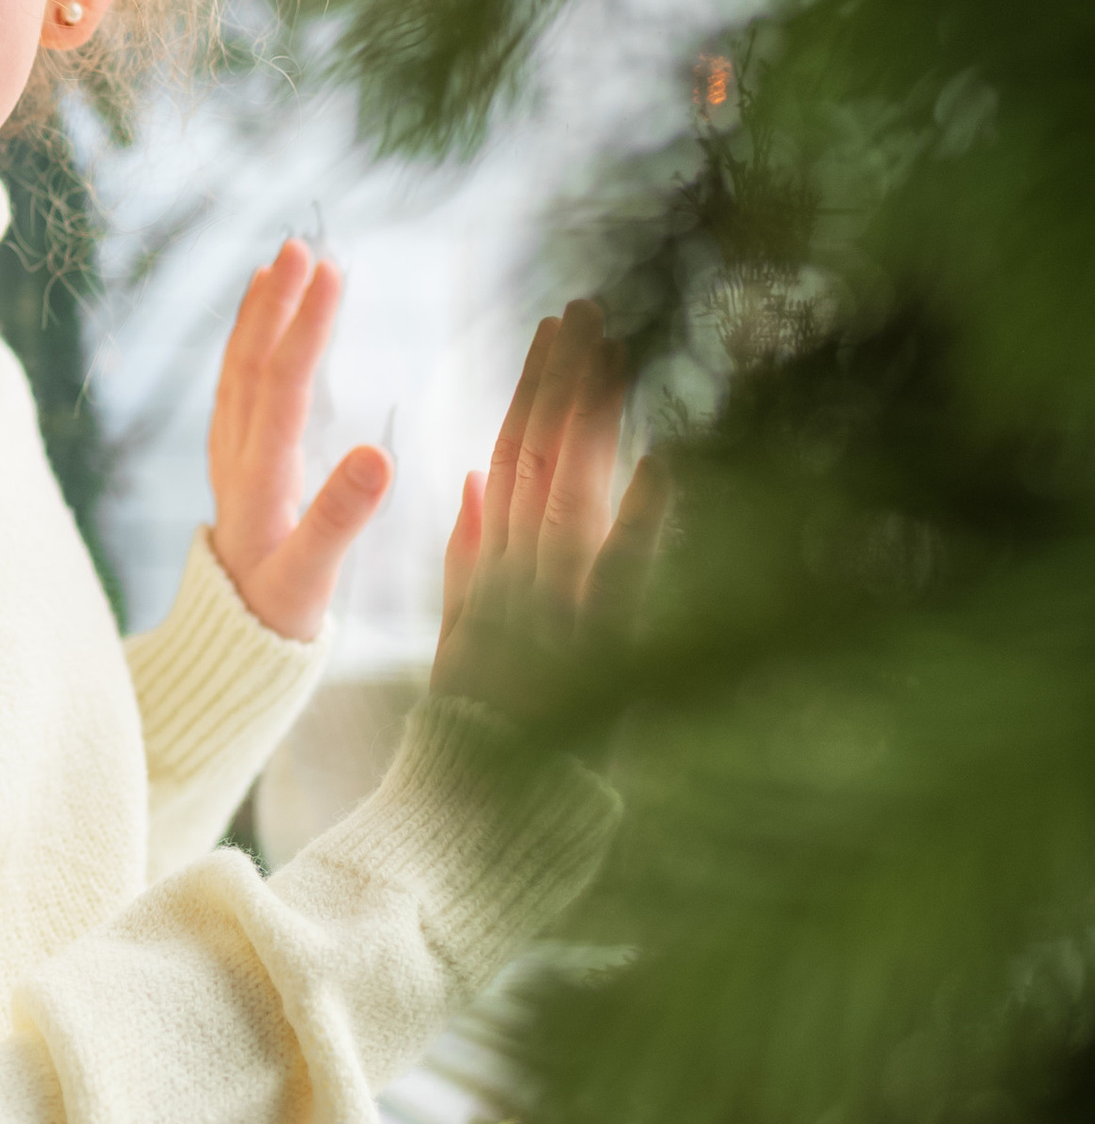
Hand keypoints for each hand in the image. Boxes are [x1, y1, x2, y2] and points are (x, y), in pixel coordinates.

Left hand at [208, 240, 392, 644]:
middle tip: (303, 245)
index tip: (331, 273)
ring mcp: (228, 459)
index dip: (305, 328)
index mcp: (257, 482)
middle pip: (251, 367)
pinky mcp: (232, 465)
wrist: (230, 648)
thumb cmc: (278, 618)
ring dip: (257, 316)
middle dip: (277, 304)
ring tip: (278, 263)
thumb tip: (380, 454)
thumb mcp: (312, 580)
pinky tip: (262, 320)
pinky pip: (235, 389)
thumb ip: (342, 518)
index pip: (280, 388)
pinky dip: (248, 346)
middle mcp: (234, 461)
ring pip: (237, 373)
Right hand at [433, 299, 667, 726]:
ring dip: (595, 417)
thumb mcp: (459, 636)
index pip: (515, 455)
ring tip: (614, 348)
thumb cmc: (472, 735)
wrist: (468, 816)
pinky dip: (645, 517)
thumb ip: (467, 554)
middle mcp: (525, 573)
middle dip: (566, 379)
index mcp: (495, 565)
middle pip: (543, 456)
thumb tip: (474, 475)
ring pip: (574, 488)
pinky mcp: (600, 648)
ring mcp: (559, 603)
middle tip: (588, 307)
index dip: (534, 388)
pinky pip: (626, 572)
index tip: (555, 326)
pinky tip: (663, 459)